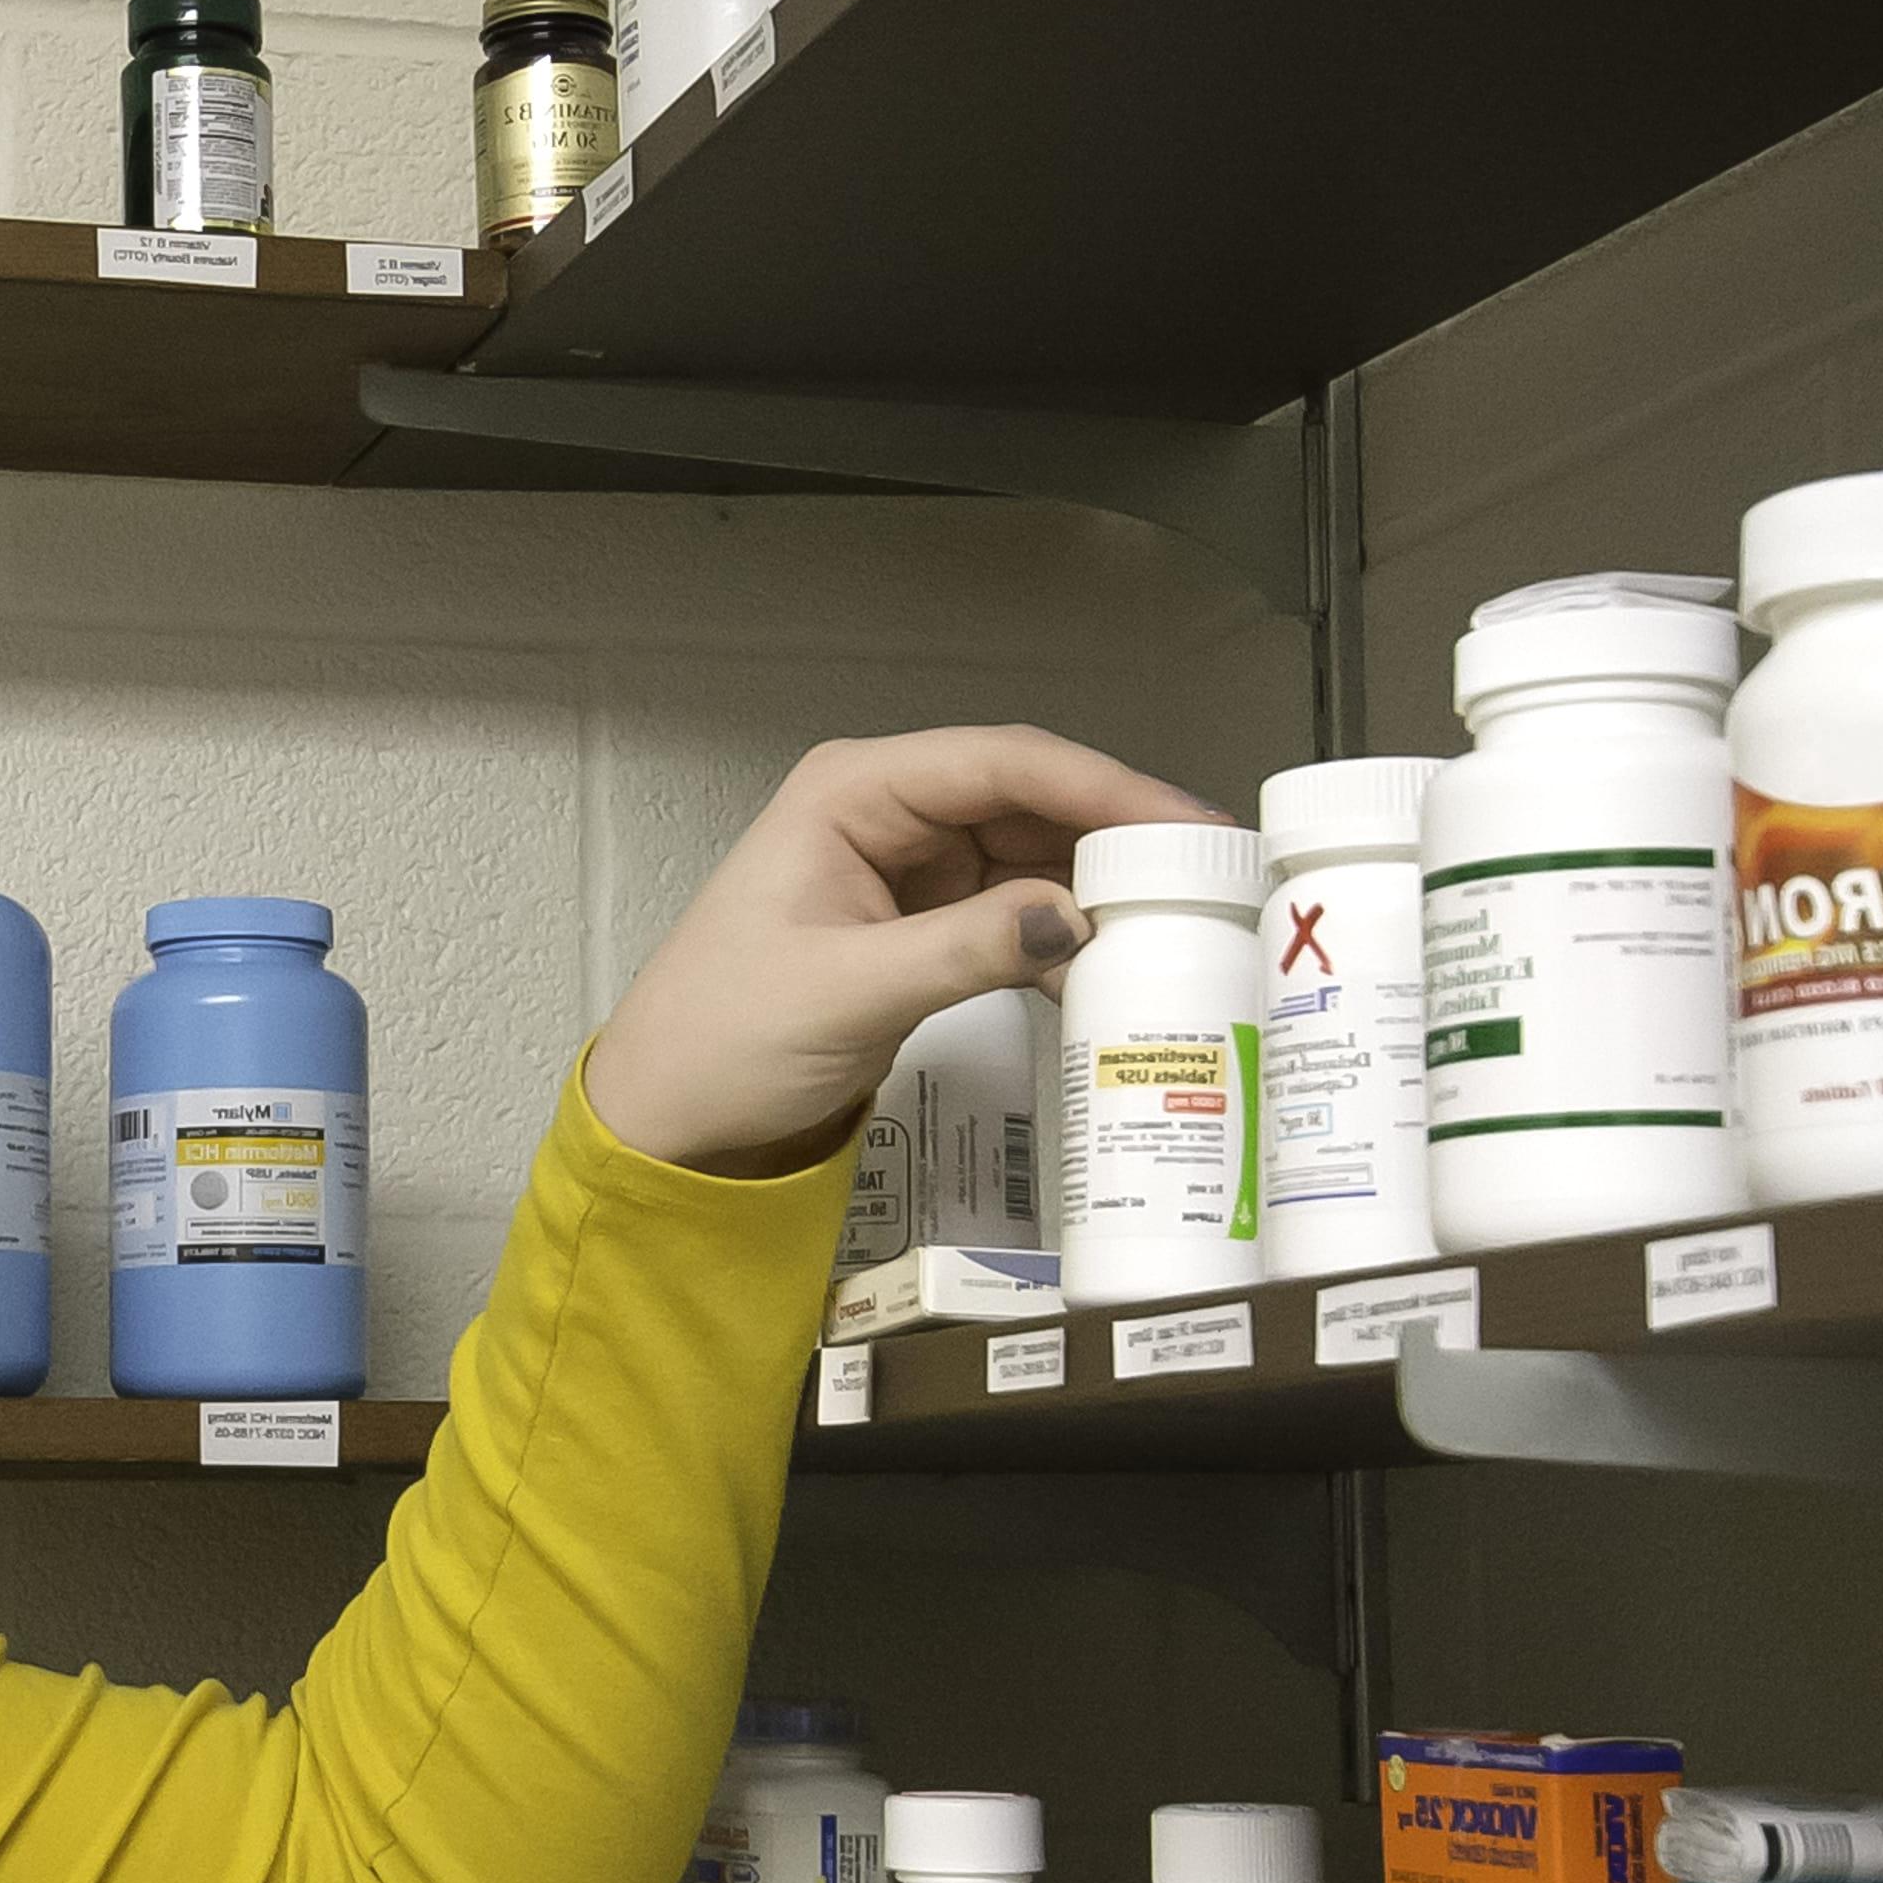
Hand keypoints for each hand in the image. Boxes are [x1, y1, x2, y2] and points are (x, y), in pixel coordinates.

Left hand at [584, 727, 1219, 1175]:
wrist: (669, 1119)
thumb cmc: (722, 1040)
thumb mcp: (848, 993)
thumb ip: (966, 949)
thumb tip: (1077, 919)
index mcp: (852, 793)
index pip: (1002, 763)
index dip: (1103, 788)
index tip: (1187, 826)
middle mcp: (886, 812)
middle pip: (1030, 800)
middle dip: (1117, 836)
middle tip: (1212, 880)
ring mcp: (908, 868)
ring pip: (1032, 855)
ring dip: (1098, 889)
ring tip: (1187, 923)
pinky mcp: (923, 925)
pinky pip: (1015, 913)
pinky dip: (1063, 938)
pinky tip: (1114, 971)